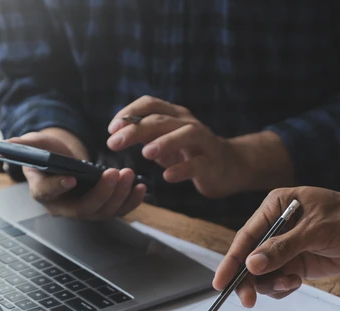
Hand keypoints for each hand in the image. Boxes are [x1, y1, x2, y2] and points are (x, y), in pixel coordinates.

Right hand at [10, 128, 145, 219]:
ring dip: (119, 195)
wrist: (63, 160)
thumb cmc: (47, 153)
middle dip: (101, 193)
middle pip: (83, 208)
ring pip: (103, 211)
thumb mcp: (35, 144)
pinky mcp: (101, 207)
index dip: (58, 187)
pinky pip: (117, 210)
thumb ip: (25, 144)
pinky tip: (141, 187)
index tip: (71, 177)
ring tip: (129, 175)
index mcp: (41, 191)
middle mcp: (63, 206)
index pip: (47, 193)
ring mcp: (84, 209)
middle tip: (114, 173)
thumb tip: (10, 141)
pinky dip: (131, 201)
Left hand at [107, 96, 242, 198]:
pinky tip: (168, 177)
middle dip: (136, 130)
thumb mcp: (165, 142)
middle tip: (114, 143)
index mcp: (175, 115)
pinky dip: (182, 170)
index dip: (129, 113)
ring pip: (185, 135)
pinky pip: (198, 164)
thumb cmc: (190, 153)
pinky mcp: (212, 163)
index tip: (111, 129)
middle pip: (161, 120)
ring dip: (164, 142)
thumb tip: (116, 134)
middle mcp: (188, 123)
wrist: (228, 167)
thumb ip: (145, 136)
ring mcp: (203, 142)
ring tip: (146, 153)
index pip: (150, 103)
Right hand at [213, 186, 339, 306]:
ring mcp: (285, 247)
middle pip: (249, 259)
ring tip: (290, 283)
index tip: (220, 283)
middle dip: (248, 280)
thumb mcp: (315, 230)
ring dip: (270, 285)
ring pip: (263, 274)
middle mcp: (275, 228)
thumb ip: (282, 248)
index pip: (246, 237)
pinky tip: (296, 283)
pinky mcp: (296, 263)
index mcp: (273, 208)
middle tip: (248, 300)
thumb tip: (252, 264)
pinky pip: (279, 281)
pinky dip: (282, 287)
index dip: (231, 261)